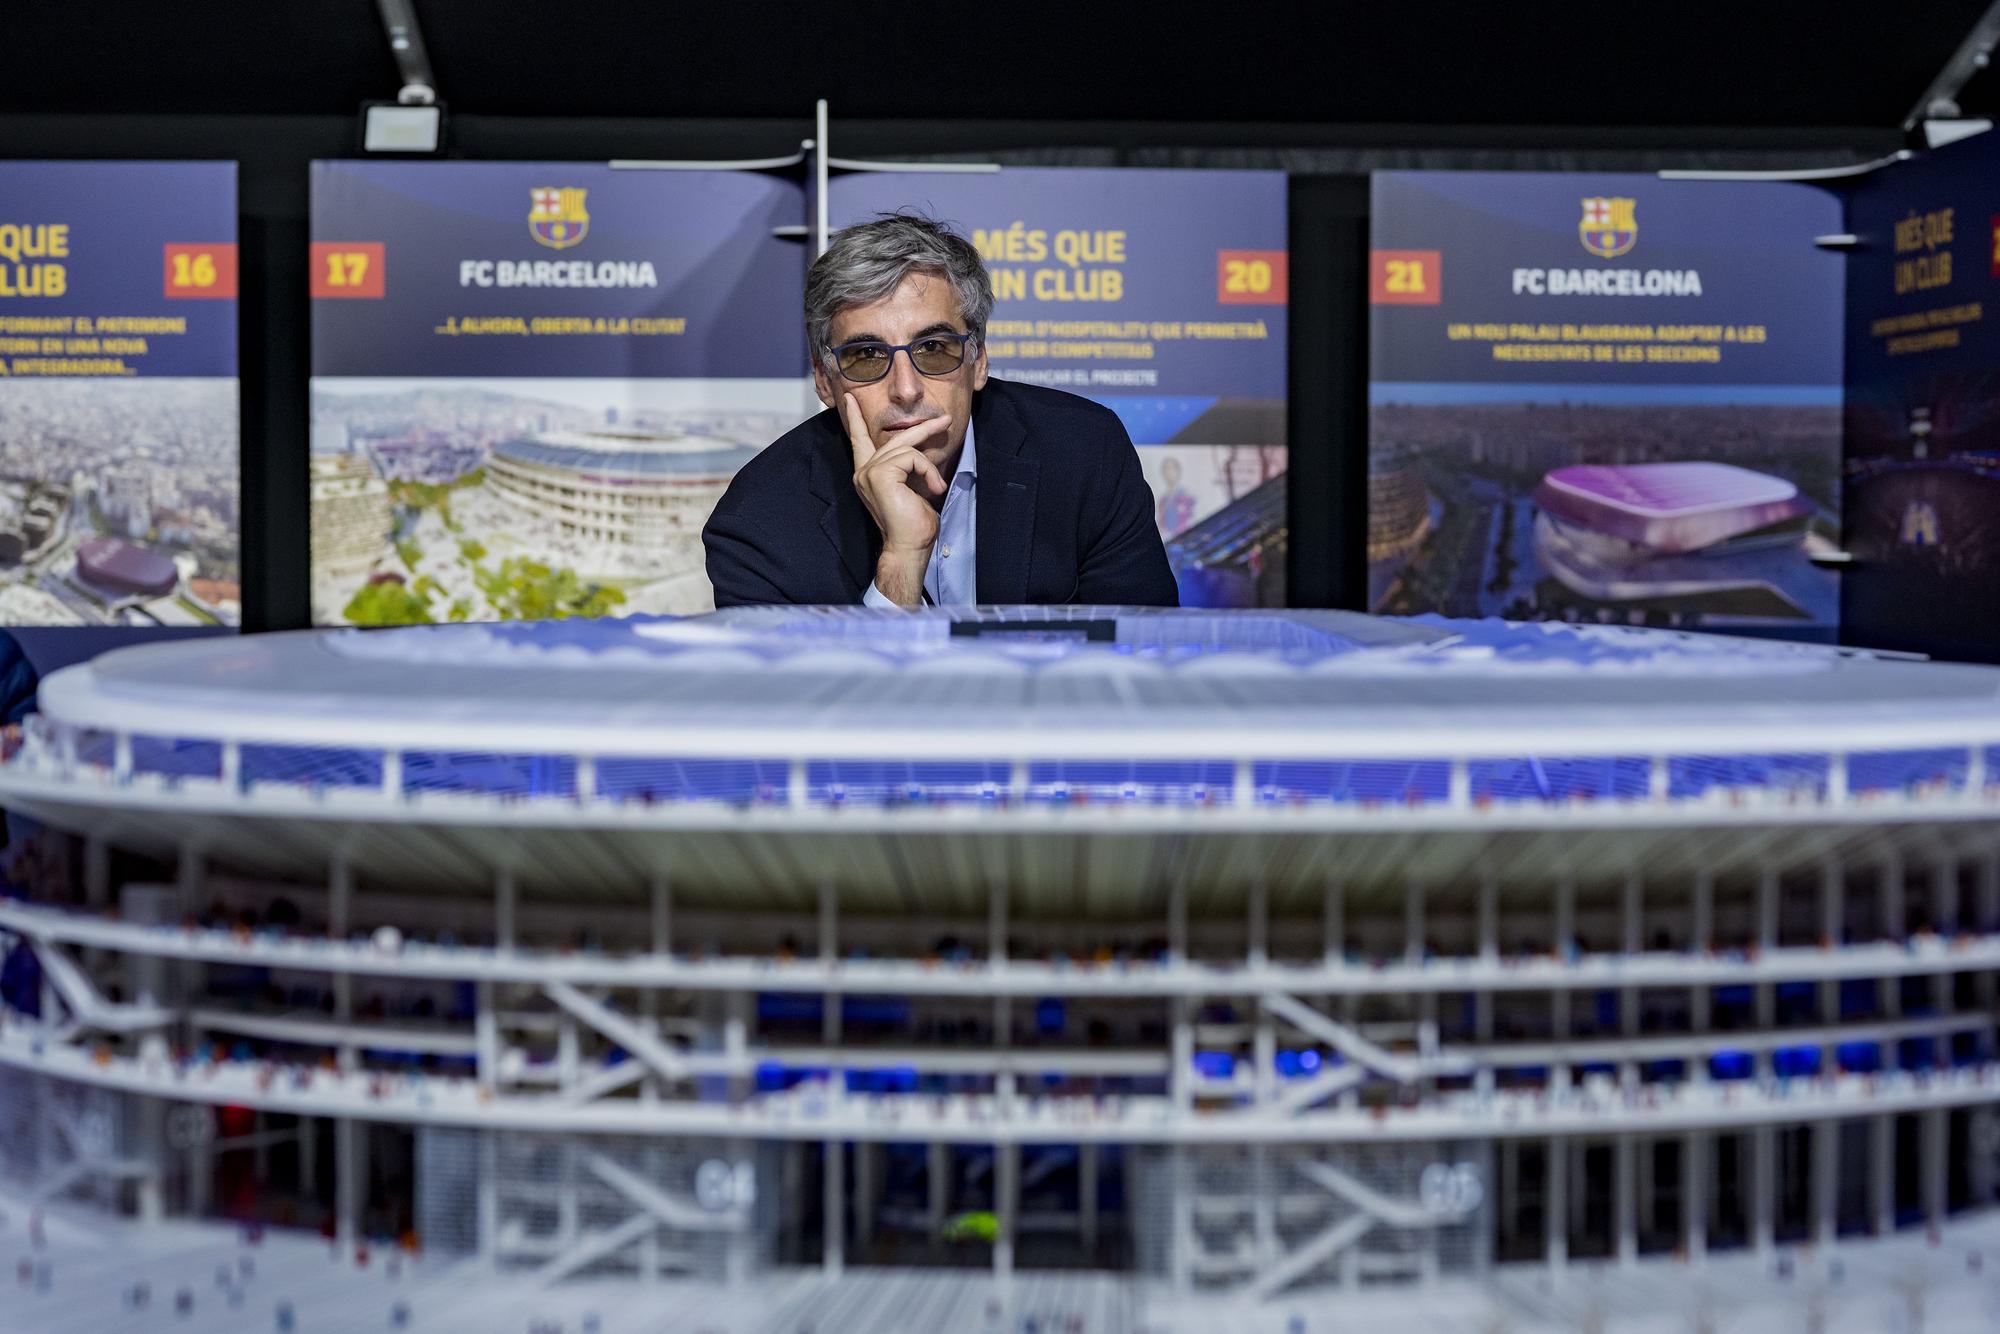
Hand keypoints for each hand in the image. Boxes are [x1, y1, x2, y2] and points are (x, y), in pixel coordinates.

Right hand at [844, 393, 948, 606]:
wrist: (909, 547)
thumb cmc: (913, 525)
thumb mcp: (911, 488)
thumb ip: (907, 469)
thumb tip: (919, 451)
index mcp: (868, 475)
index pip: (859, 441)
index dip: (855, 419)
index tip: (850, 399)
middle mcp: (863, 472)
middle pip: (894, 439)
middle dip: (923, 429)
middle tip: (945, 420)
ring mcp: (869, 472)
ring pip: (907, 447)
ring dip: (929, 466)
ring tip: (937, 486)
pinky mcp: (880, 474)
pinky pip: (912, 457)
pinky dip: (927, 471)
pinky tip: (932, 489)